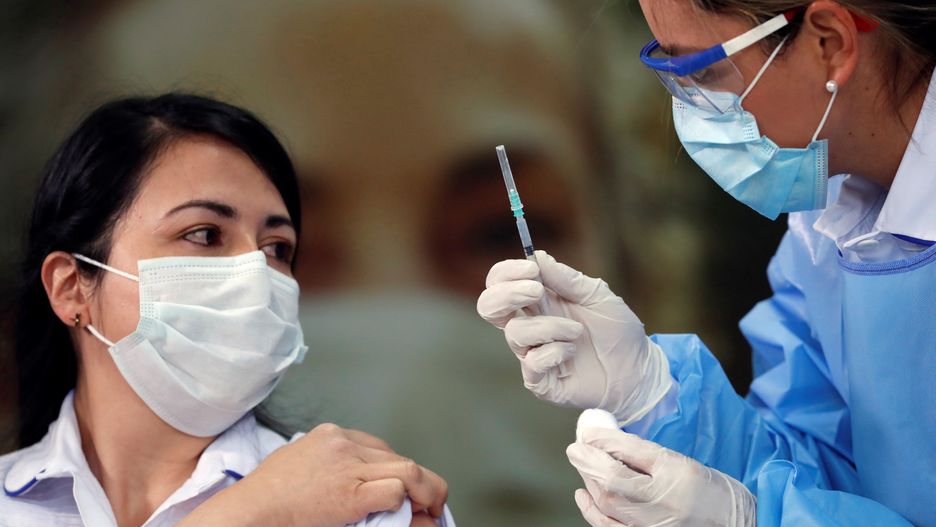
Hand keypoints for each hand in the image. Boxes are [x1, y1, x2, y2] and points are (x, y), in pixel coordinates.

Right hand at [179, 423, 448, 526]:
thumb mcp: (296, 462)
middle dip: (416, 480)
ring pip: (408, 469)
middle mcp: (342, 444)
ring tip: (434, 508)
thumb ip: (324, 462)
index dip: (396, 468)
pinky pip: (395, 490)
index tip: (405, 485)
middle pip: (396, 457)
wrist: (250, 512)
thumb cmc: (266, 495)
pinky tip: (410, 514)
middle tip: (429, 501)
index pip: (378, 446)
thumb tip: (345, 476)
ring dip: (427, 491)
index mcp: (330, 435)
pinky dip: (407, 502)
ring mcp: (348, 466)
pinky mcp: (350, 493)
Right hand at [477, 251, 671, 423]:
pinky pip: (532, 363)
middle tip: (536, 291)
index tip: (531, 269)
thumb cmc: (618, 331)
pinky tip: (573, 352)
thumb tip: (538, 256)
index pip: (501, 282)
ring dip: (549, 326)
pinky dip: (554, 352)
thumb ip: (567, 279)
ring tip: (577, 331)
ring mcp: (532, 354)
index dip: (507, 273)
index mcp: (538, 302)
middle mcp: (530, 326)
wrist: (638, 371)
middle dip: (506, 294)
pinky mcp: (540, 381)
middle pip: (489, 306)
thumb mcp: (597, 295)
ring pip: (515, 333)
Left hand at [567, 427, 755, 526]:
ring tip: (583, 466)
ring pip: (608, 504)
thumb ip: (643, 453)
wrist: (737, 524)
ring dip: (589, 482)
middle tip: (576, 448)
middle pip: (614, 481)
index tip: (588, 432)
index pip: (631, 454)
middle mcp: (664, 502)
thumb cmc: (709, 491)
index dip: (603, 442)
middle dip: (588, 462)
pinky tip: (583, 494)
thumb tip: (605, 440)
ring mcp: (654, 526)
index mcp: (677, 473)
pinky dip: (592, 511)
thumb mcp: (681, 462)